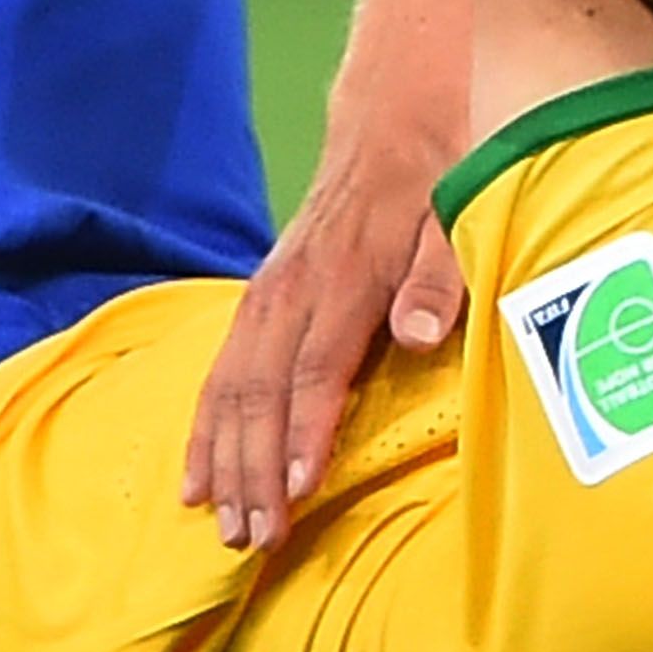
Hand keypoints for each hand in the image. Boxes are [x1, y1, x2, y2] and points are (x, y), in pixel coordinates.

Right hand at [180, 148, 465, 550]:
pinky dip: (205, 425)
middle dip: (252, 468)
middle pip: (259, 390)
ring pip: (229, 384)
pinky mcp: (261, 296)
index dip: (303, 435)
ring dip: (222, 457)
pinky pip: (220, 369)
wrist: (396, 112)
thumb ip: (438, 276)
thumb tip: (417, 334)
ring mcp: (270, 291)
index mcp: (344, 276)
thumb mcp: (457, 211)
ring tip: (220, 523)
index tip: (295, 494)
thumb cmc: (436, 174)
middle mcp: (293, 288)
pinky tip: (195, 475)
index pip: (315, 370)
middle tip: (254, 539)